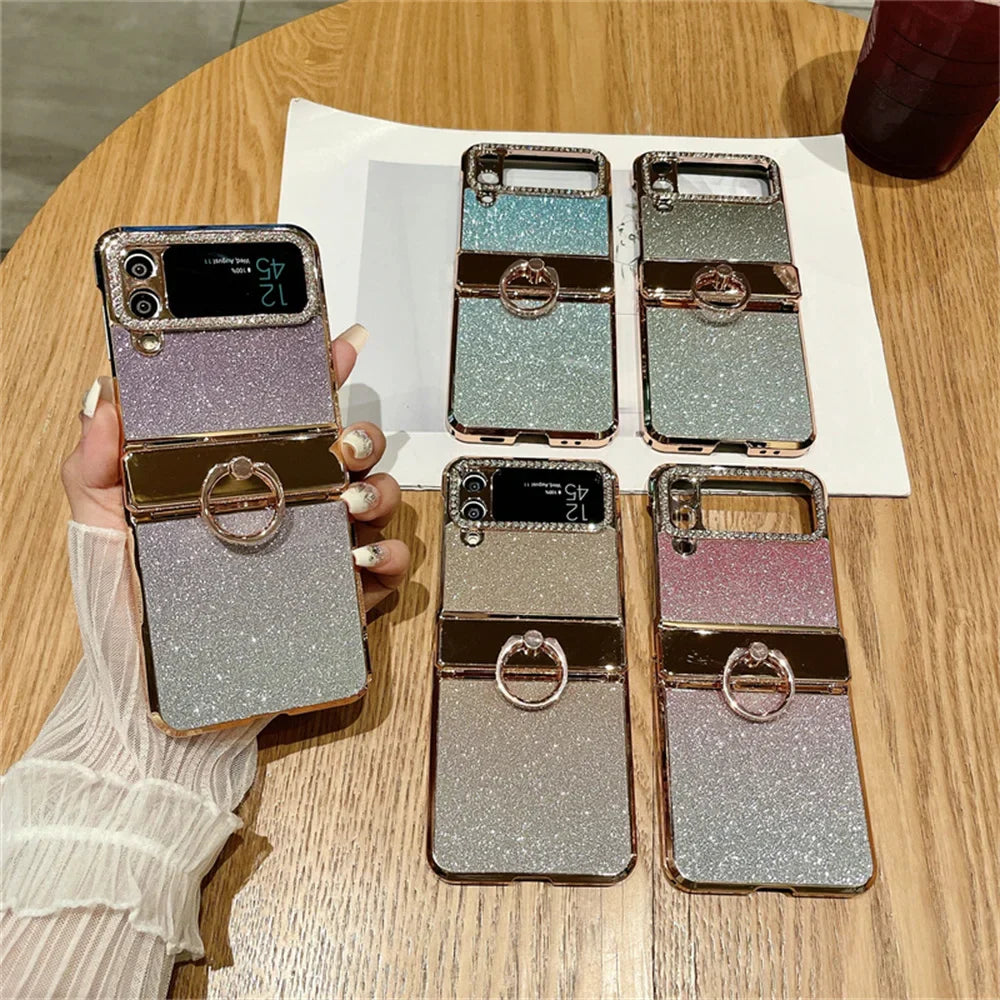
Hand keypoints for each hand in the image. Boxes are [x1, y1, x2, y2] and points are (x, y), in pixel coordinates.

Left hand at [62, 324, 409, 609]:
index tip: (339, 346)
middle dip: (361, 435)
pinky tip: (360, 555)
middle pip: (349, 453)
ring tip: (350, 500)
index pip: (293, 416)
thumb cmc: (131, 602)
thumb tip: (105, 399)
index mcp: (249, 477)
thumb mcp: (102, 522)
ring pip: (376, 501)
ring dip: (378, 491)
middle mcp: (293, 506)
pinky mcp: (339, 597)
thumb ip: (97, 462)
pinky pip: (385, 569)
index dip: (322, 375)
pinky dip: (388, 556)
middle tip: (342, 443)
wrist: (150, 686)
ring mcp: (319, 550)